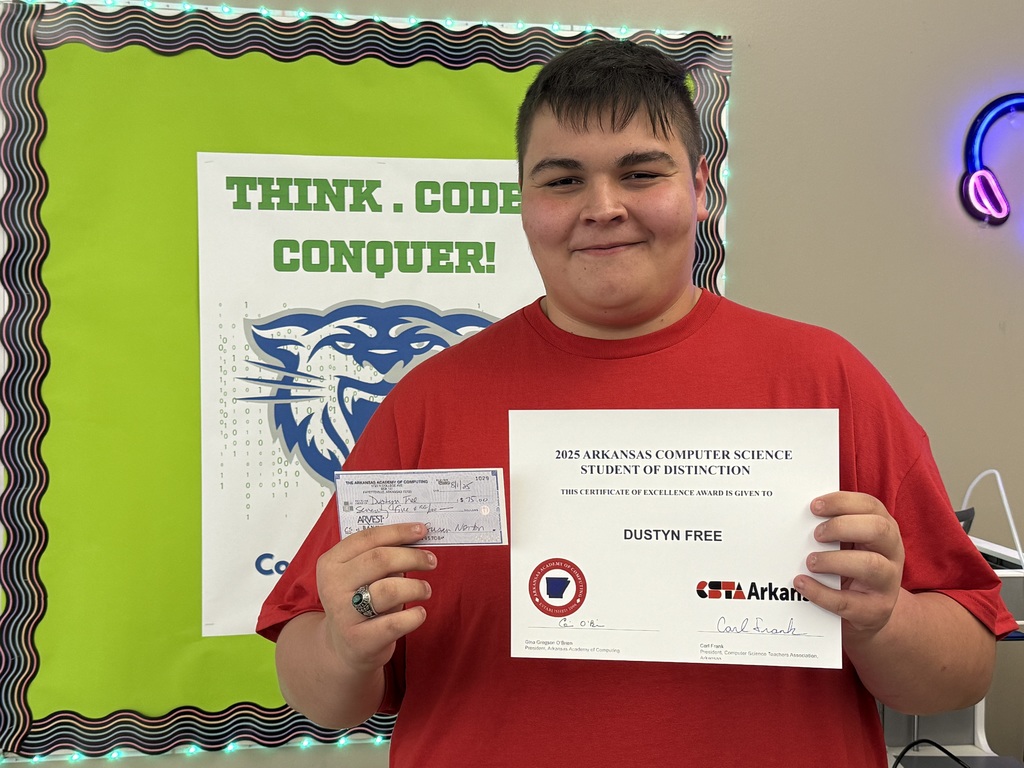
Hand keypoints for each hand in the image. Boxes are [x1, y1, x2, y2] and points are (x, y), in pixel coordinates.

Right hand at [316, 522, 435, 675]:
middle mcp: (333, 587)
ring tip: (425, 590)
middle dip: (412, 557)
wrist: (343, 649)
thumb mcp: (360, 576)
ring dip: (416, 587)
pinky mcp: (359, 641)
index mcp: (331, 563)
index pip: (367, 538)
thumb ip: (380, 557)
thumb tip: (416, 539)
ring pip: (389, 590)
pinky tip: (419, 613)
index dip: (398, 531)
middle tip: (431, 561)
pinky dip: (414, 616)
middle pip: (380, 560)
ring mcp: (344, 615)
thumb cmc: (359, 603)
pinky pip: (395, 623)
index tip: (421, 530)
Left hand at [794, 491, 904, 634]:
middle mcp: (892, 552)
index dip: (842, 502)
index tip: (814, 506)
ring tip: (810, 562)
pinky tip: (802, 584)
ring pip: (870, 566)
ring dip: (834, 561)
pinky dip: (820, 592)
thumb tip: (800, 515)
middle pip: (878, 529)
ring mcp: (888, 582)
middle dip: (842, 527)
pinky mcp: (875, 610)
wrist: (869, 611)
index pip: (870, 506)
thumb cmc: (852, 566)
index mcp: (885, 528)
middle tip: (816, 535)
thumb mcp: (850, 543)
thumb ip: (834, 528)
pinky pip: (847, 600)